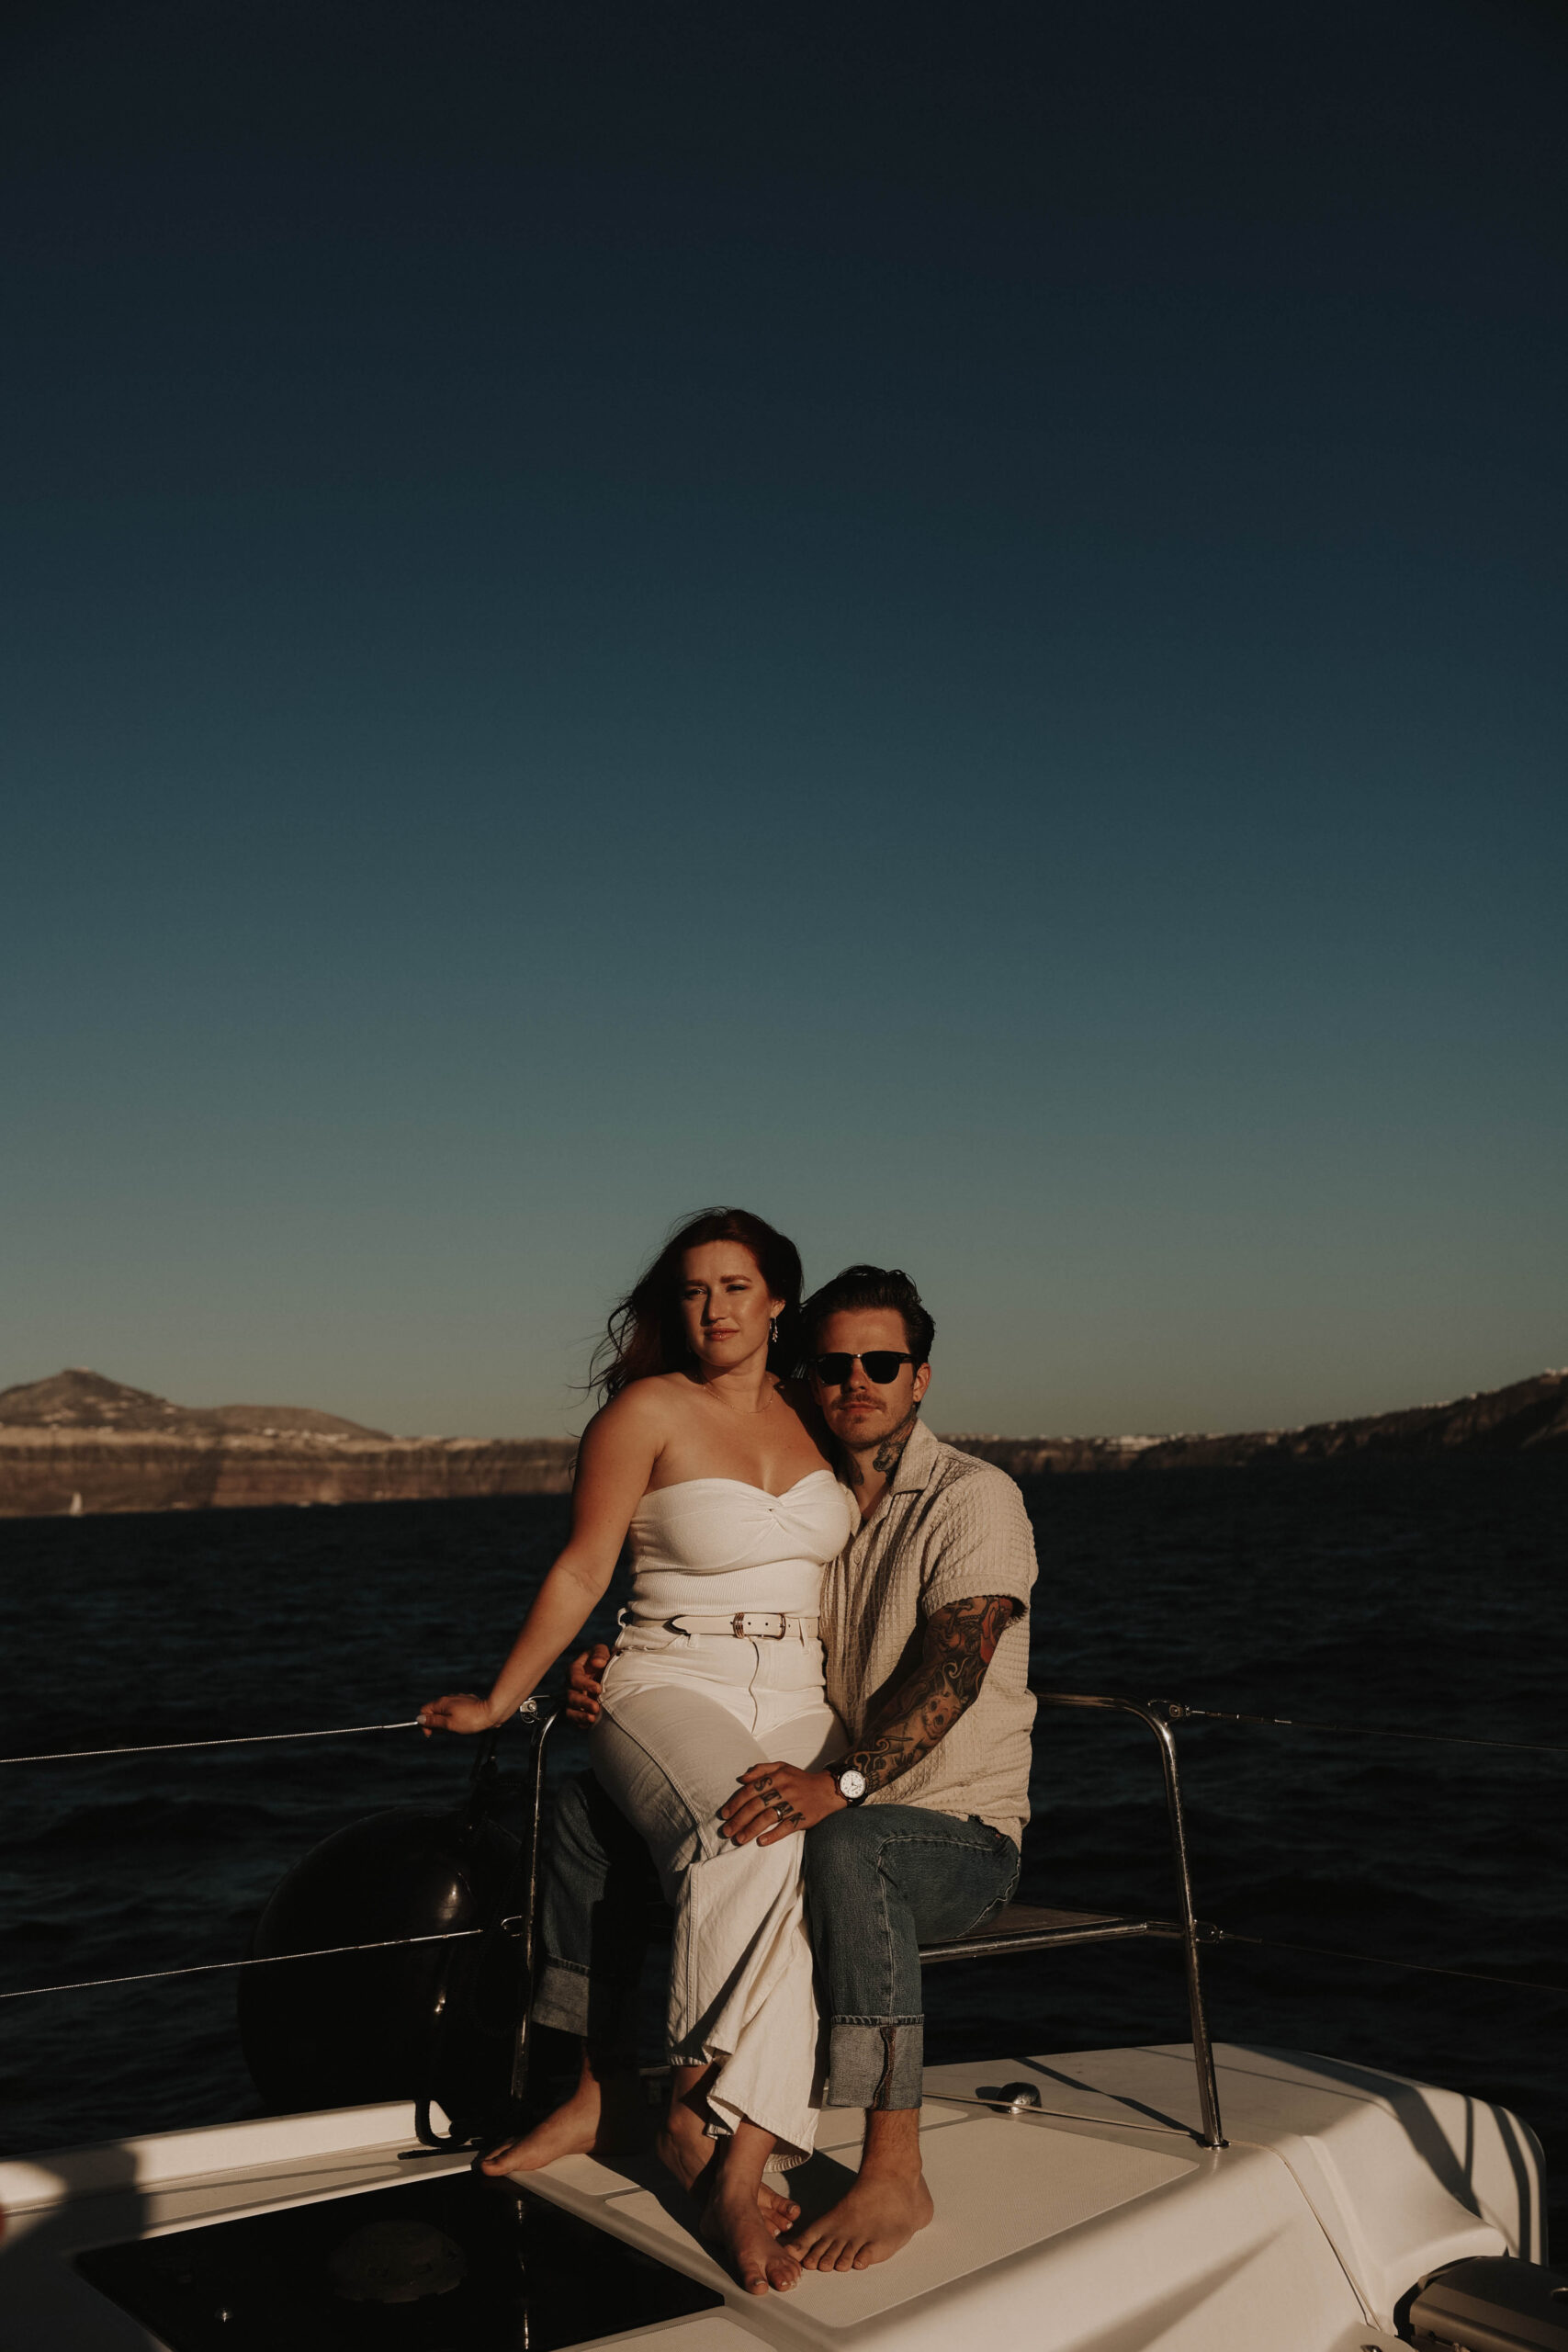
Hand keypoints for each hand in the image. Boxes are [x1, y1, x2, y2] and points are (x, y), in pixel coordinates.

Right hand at [418, 1692, 501, 1736]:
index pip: (425, 1711)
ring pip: (446, 1712)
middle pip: (435, 1711)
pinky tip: (464, 1723)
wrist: (492, 1712)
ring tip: (457, 1728)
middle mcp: (449, 1698)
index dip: (425, 1723)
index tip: (432, 1733)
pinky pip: (456, 1711)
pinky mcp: (467, 1703)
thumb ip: (434, 1721)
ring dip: (446, 1722)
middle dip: (437, 1723)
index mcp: (442, 1703)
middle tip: (447, 1731)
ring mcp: (458, 1700)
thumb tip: (419, 1719)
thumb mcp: (449, 1724)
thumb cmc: (470, 1720)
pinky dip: (456, 1718)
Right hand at [565, 1644, 610, 1728]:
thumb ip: (600, 1653)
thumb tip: (597, 1662)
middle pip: (571, 1696)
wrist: (609, 1673)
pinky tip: (590, 1725)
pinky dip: (581, 1723)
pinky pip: (574, 1719)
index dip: (585, 1684)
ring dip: (580, 1716)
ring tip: (592, 1719)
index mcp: (575, 1670)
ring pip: (570, 1710)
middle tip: (596, 1707)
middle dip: (583, 1703)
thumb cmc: (603, 1660)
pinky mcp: (577, 1710)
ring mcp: (573, 1699)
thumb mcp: (602, 1651)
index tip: (599, 1689)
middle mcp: (571, 1685)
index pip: (574, 1678)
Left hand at [718, 1762, 844, 1845]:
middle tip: (726, 1831)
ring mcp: (794, 1804)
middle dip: (738, 1819)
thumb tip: (741, 1778)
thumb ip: (761, 1770)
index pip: (751, 1790)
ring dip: (751, 1829)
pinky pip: (786, 1827)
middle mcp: (784, 1789)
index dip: (735, 1802)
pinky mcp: (803, 1818)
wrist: (828, 1789)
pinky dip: (773, 1835)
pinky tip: (761, 1842)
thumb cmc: (800, 1779)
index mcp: (777, 1777)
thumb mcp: (782, 1767)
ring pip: (768, 1817)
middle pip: (756, 1805)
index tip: (724, 1814)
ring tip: (738, 1840)